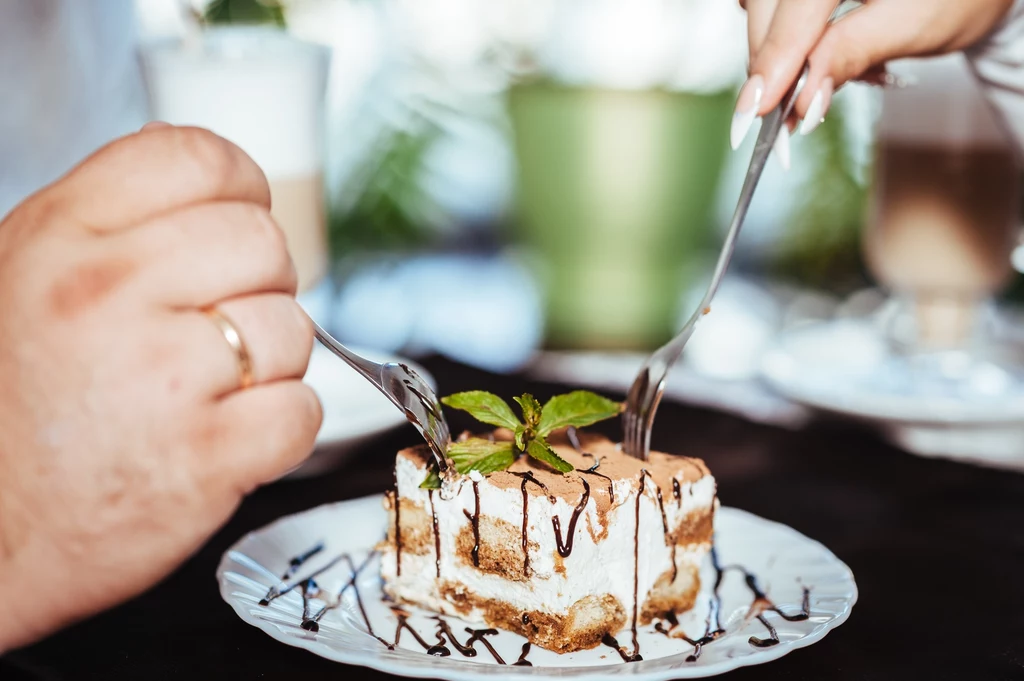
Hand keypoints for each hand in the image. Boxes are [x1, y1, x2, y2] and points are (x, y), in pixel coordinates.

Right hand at [0, 125, 321, 649]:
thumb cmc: (12, 407)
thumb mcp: (26, 276)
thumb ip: (116, 222)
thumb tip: (214, 178)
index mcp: (61, 237)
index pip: (198, 157)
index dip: (240, 189)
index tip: (235, 223)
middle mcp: (109, 294)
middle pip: (263, 242)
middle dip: (261, 283)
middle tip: (221, 324)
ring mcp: (161, 377)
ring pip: (293, 328)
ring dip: (273, 361)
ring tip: (215, 389)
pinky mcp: (203, 458)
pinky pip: (301, 410)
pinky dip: (282, 426)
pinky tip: (232, 434)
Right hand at [731, 0, 1014, 148]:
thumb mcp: (911, 25)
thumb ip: (850, 54)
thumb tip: (804, 99)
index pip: (794, 10)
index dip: (773, 61)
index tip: (756, 109)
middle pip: (767, 7)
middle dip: (772, 61)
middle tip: (785, 114)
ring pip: (766, 8)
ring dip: (780, 53)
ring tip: (821, 81)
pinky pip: (779, 8)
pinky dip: (789, 39)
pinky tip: (820, 57)